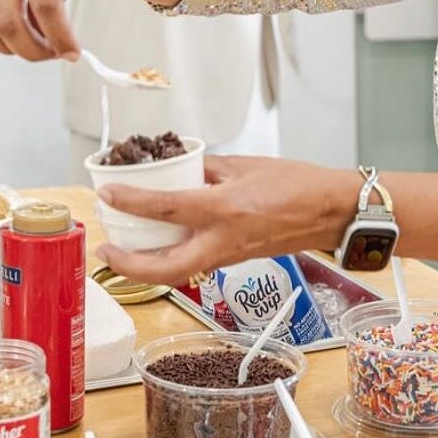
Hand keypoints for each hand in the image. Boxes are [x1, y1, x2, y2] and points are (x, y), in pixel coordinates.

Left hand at [94, 155, 360, 284]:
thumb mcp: (246, 165)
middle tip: (106, 250)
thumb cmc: (298, 184)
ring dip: (146, 265)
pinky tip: (163, 242)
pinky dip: (172, 257)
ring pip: (177, 272)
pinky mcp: (236, 259)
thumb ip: (208, 169)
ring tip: (125, 248)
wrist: (332, 212)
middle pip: (164, 269)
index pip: (166, 207)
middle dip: (128, 266)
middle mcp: (224, 239)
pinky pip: (196, 264)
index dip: (131, 201)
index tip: (107, 193)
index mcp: (226, 208)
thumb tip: (179, 168)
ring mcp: (230, 255)